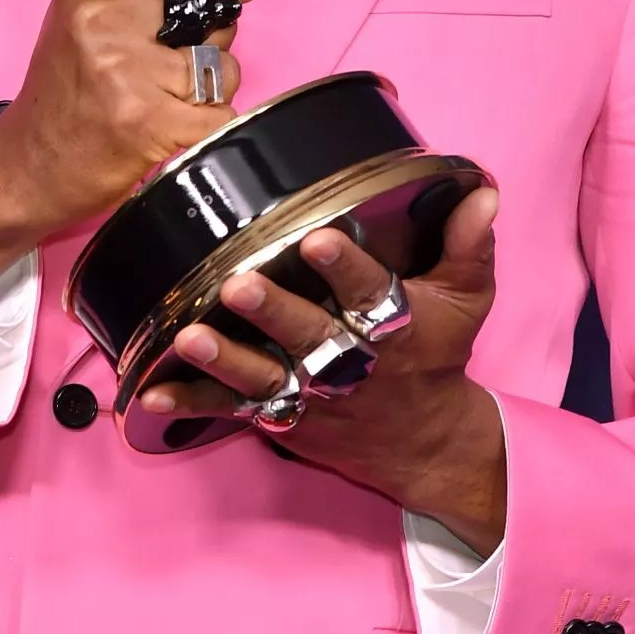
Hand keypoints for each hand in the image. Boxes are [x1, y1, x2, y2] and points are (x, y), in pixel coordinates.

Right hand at [0, 0, 263, 292]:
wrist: (25, 167)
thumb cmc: (66, 93)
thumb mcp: (100, 20)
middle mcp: (104, 17)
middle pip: (212, 11)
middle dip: (207, 40)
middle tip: (160, 69)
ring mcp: (126, 68)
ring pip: (223, 65)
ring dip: (208, 90)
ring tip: (163, 102)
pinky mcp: (147, 120)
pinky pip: (219, 113)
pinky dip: (206, 127)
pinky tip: (169, 130)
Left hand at [142, 187, 505, 555]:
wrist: (425, 443)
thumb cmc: (436, 357)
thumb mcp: (466, 301)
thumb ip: (466, 242)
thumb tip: (482, 190)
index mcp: (392, 324)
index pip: (369, 290)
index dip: (345, 266)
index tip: (320, 239)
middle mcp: (347, 361)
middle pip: (306, 334)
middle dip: (271, 310)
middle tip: (237, 285)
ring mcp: (309, 393)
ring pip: (261, 376)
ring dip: (223, 359)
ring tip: (188, 338)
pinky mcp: (281, 416)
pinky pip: (232, 410)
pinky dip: (192, 403)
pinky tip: (153, 394)